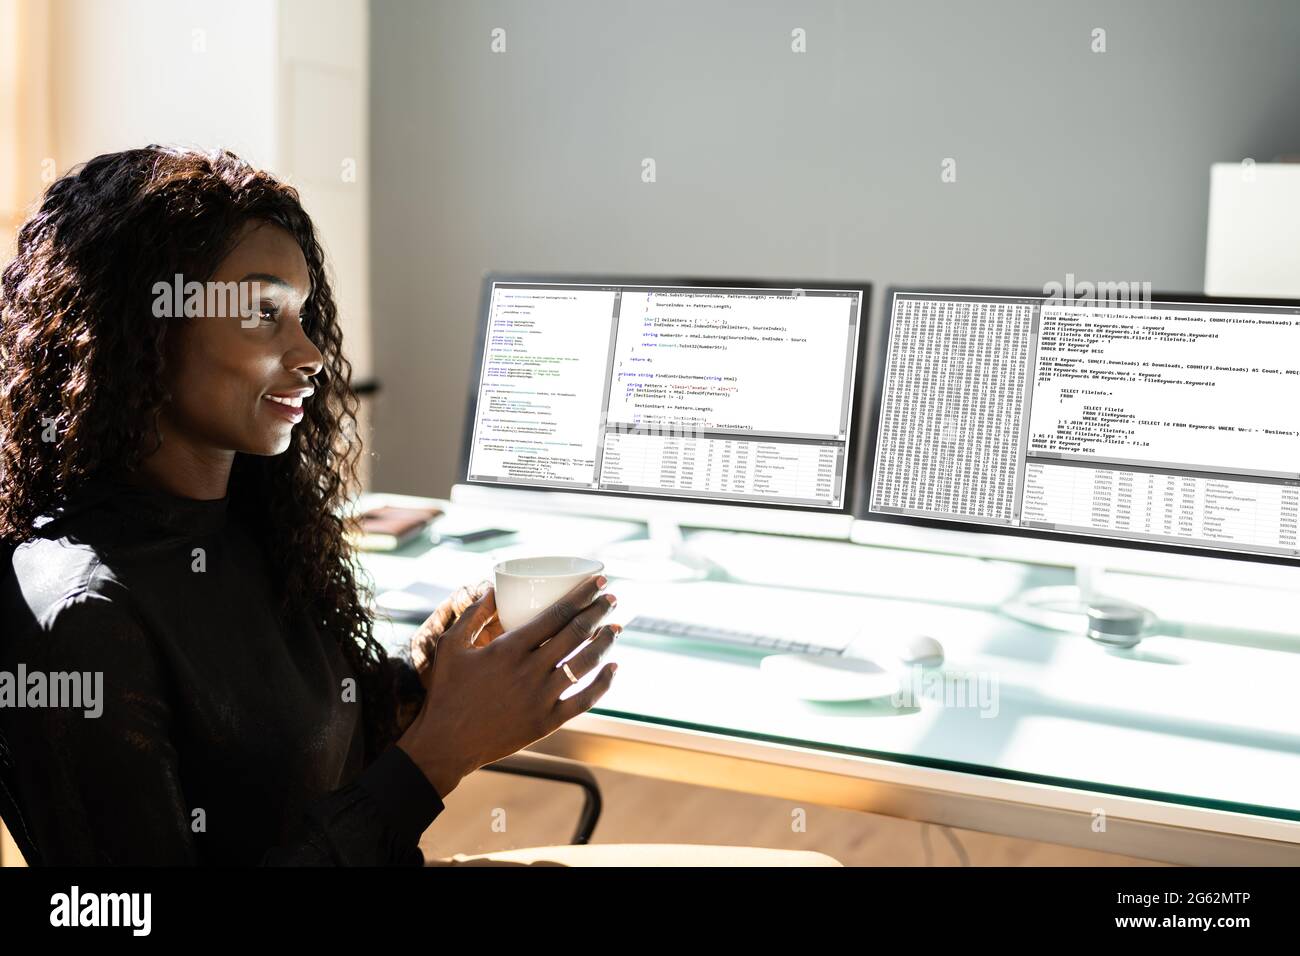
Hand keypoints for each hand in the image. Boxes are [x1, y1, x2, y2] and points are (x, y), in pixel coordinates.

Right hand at [396, 574, 619, 798]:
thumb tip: (495, 589)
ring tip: (615, 628)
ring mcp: (540, 698)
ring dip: (605, 642)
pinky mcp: (547, 722)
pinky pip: (585, 700)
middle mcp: (529, 670)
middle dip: (599, 611)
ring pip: (585, 663)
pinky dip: (603, 683)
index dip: (583, 595)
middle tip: (612, 598)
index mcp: (508, 648)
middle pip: (576, 633)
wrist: (446, 743)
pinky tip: (612, 668)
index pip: (557, 613)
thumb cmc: (447, 691)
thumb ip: (473, 614)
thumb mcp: (450, 645)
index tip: (598, 582)